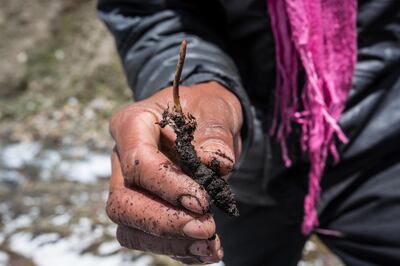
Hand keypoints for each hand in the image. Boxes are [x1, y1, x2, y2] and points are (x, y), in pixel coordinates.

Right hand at [107, 81, 242, 263]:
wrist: (203, 117)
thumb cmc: (204, 108)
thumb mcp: (215, 110)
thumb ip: (216, 136)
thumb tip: (219, 166)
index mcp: (133, 124)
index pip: (138, 162)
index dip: (167, 186)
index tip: (202, 201)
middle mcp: (122, 158)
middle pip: (123, 202)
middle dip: (163, 221)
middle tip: (206, 228)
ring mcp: (129, 184)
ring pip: (129, 225)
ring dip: (169, 242)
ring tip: (210, 247)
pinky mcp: (143, 204)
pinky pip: (146, 236)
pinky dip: (176, 248)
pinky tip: (205, 250)